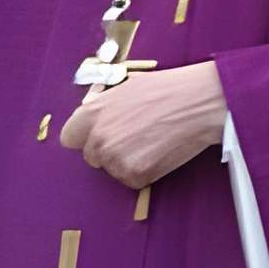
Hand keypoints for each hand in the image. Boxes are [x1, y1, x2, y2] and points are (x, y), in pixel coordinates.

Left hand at [61, 62, 227, 189]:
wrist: (199, 102)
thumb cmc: (168, 89)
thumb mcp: (127, 87)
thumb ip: (105, 106)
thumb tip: (96, 115)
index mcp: (91, 113)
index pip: (69, 138)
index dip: (85, 137)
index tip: (100, 135)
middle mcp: (98, 138)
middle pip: (92, 157)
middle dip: (110, 151)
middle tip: (137, 137)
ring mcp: (114, 158)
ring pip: (113, 170)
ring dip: (129, 162)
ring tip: (154, 142)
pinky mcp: (134, 174)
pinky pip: (133, 180)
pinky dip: (146, 172)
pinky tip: (161, 152)